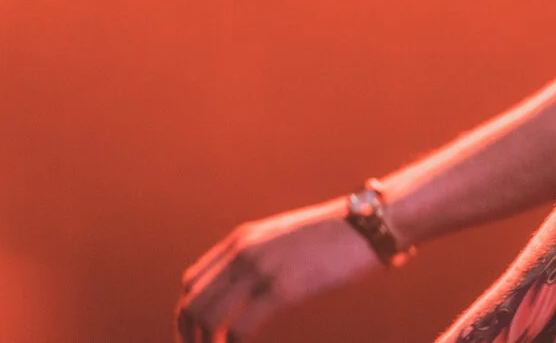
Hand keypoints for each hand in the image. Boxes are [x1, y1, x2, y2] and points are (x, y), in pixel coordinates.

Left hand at [177, 201, 384, 341]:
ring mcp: (260, 269)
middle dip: (189, 337)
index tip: (199, 339)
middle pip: (192, 303)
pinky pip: (238, 329)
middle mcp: (243, 252)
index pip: (192, 283)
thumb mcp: (286, 239)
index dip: (187, 316)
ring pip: (207, 317)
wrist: (368, 225)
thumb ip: (263, 257)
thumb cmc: (334, 237)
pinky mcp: (282, 289)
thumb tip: (251, 288)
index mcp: (242, 240)